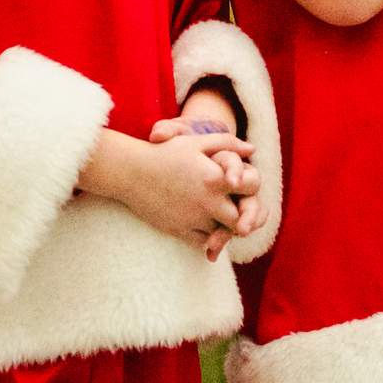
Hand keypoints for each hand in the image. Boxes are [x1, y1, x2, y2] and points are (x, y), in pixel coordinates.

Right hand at [122, 129, 257, 254]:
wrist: (129, 172)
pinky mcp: (179, 231)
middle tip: (232, 206)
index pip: (250, 188)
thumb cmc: (164, 153)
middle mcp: (207, 202)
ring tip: (213, 212)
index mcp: (215, 178)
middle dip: (238, 212)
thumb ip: (227, 143)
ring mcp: (193, 219)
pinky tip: (198, 220)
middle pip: (239, 218)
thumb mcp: (196, 142)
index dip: (249, 186)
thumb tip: (252, 150)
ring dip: (220, 225)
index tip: (240, 184)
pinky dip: (204, 234)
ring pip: (220, 231)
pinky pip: (202, 241)